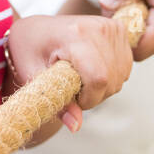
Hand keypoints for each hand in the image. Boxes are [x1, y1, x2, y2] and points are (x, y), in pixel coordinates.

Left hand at [7, 13, 133, 133]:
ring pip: (120, 76)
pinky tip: (91, 68)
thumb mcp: (32, 76)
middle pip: (112, 80)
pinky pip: (125, 66)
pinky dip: (110, 75)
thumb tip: (75, 126)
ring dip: (102, 87)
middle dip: (93, 95)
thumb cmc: (28, 49)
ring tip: (79, 76)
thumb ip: (56, 101)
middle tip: (70, 87)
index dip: (88, 98)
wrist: (36, 28)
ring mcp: (111, 27)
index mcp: (75, 35)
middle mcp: (98, 28)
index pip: (99, 78)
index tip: (70, 98)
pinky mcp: (118, 29)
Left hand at [99, 0, 153, 59]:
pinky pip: (142, 35)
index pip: (132, 50)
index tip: (115, 8)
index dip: (117, 33)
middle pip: (131, 47)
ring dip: (127, 22)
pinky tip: (140, 2)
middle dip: (119, 26)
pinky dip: (135, 20)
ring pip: (135, 41)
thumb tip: (104, 2)